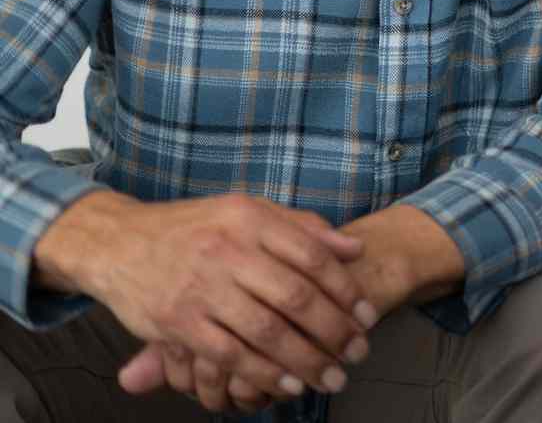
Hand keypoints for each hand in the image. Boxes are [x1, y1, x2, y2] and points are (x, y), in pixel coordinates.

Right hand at [35, 192, 374, 412]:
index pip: (313, 257)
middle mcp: (228, 252)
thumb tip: (355, 248)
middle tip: (358, 352)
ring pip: (266, 331)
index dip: (346, 290)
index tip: (368, 316)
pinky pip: (228, 355)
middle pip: (296, 297)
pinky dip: (261, 374)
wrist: (119, 242)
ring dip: (305, 360)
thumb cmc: (195, 228)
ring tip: (331, 377)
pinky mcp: (176, 322)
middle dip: (334, 330)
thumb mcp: (248, 211)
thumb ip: (302, 228)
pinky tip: (286, 385)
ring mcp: (201, 288)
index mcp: (251, 220)